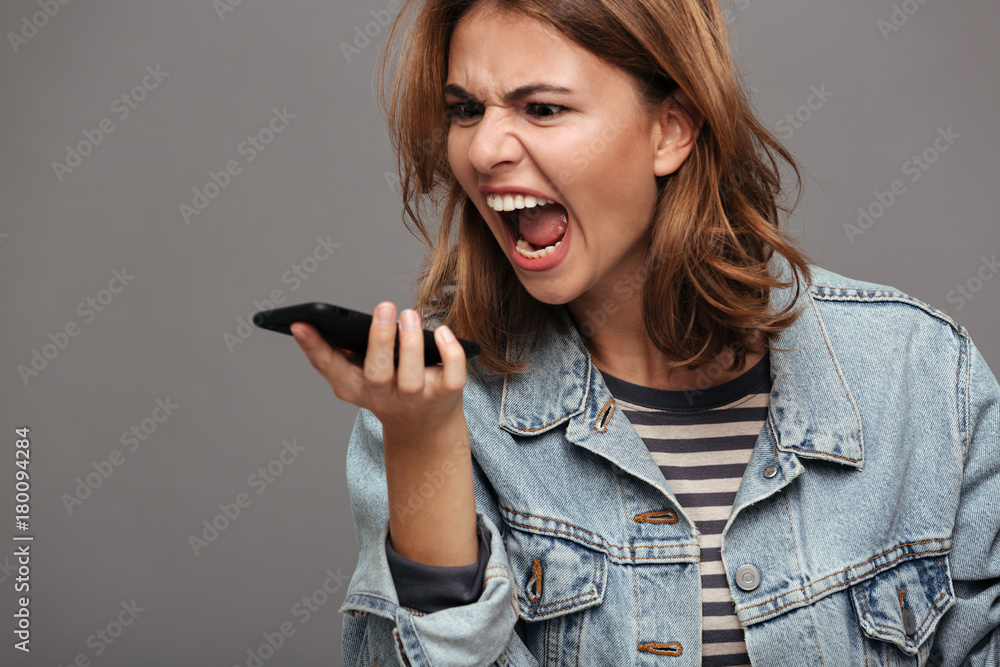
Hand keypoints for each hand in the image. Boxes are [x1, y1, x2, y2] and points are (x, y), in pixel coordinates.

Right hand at [290, 301, 467, 432]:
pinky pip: (452, 376)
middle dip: (380, 340)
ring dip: (411, 343)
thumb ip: (344, 352)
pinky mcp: (446, 395)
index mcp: (355, 387)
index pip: (330, 368)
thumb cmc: (388, 387)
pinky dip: (450, 352)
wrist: (424, 426)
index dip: (312, 348)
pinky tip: (442, 332)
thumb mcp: (360, 374)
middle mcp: (384, 397)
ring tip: (409, 315)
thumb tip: (328, 319)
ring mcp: (416, 398)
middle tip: (384, 306)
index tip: (300, 323)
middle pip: (377, 374)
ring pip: (412, 378)